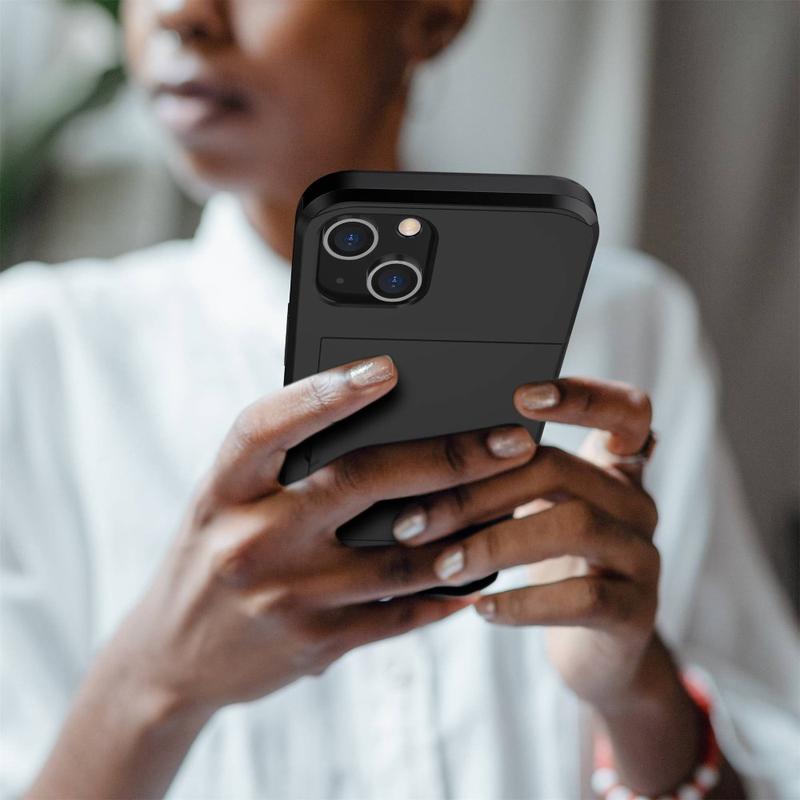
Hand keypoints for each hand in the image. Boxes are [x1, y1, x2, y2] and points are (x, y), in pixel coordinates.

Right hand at [106, 355, 537, 717]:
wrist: (171, 658)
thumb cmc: (212, 554)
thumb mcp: (227, 500)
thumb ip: (284, 465)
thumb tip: (381, 419)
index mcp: (224, 489)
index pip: (270, 425)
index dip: (327, 392)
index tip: (388, 368)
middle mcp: (251, 539)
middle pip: (361, 481)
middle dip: (448, 457)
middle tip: (510, 440)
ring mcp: (285, 597)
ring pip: (400, 556)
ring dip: (468, 527)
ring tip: (516, 499)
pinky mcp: (315, 644)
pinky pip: (399, 614)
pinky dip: (448, 590)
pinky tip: (484, 568)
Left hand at [391, 377, 661, 710]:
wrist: (591, 650)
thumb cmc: (546, 566)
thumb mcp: (530, 513)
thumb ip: (503, 477)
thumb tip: (414, 458)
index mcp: (611, 467)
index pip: (625, 409)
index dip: (582, 396)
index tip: (521, 396)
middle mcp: (635, 502)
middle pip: (562, 469)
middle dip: (478, 491)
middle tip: (415, 520)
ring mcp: (643, 556)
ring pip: (575, 526)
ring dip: (495, 543)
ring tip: (442, 566)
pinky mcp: (638, 611)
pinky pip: (584, 597)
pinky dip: (525, 602)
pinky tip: (482, 608)